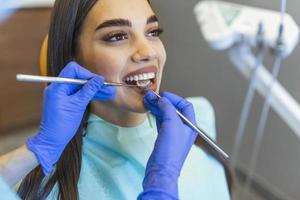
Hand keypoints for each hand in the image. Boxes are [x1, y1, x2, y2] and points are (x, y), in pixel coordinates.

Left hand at [26, 61, 115, 175]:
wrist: (52, 140)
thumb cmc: (62, 124)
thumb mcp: (78, 105)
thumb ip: (88, 91)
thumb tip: (99, 79)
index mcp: (58, 86)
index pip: (73, 70)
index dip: (86, 74)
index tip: (98, 82)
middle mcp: (59, 87)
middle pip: (78, 78)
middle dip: (93, 83)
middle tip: (108, 88)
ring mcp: (62, 94)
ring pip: (81, 87)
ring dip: (94, 90)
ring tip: (109, 93)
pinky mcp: (66, 101)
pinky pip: (79, 94)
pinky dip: (89, 95)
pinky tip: (101, 96)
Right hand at [139, 91, 197, 198]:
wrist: (161, 170)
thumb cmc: (170, 150)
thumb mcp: (171, 124)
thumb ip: (168, 109)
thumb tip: (162, 99)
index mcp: (190, 125)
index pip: (185, 105)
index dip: (174, 98)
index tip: (162, 95)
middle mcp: (184, 129)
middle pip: (175, 110)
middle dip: (164, 102)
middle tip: (151, 97)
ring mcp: (174, 134)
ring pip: (167, 116)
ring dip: (158, 108)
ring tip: (148, 102)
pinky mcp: (164, 139)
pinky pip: (161, 123)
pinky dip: (156, 116)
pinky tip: (150, 112)